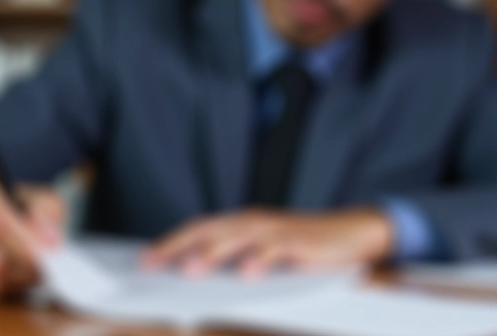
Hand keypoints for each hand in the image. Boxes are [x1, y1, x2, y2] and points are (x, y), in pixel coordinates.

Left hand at [141, 208, 393, 277]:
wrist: (351, 234)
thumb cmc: (302, 248)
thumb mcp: (264, 255)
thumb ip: (235, 262)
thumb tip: (196, 275)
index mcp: (241, 224)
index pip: (199, 229)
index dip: (171, 242)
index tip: (145, 260)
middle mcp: (254, 222)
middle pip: (210, 230)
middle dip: (180, 246)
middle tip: (154, 264)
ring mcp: (275, 230)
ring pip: (238, 237)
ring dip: (214, 251)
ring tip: (191, 269)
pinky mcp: (299, 242)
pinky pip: (277, 249)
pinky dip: (261, 259)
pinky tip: (248, 273)